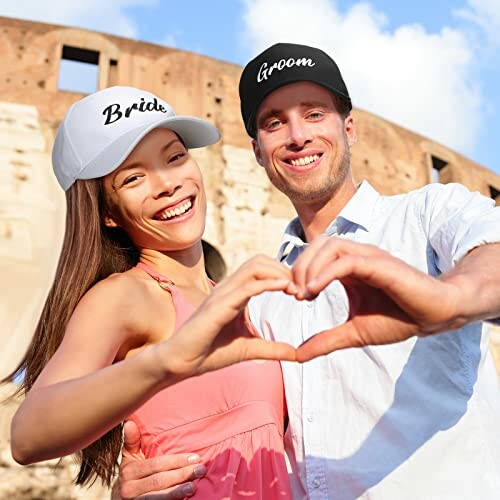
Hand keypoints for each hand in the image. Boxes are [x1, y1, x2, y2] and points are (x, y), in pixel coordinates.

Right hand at [112, 421, 205, 498]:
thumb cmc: (130, 475)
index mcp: (129, 471)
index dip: (176, 461)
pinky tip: (184, 499)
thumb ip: (131, 441)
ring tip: (193, 486)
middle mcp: (129, 488)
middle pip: (159, 480)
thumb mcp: (128, 458)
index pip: (156, 464)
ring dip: (178, 492)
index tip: (195, 457)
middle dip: (182, 475)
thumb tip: (129, 422)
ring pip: (158, 497)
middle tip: (200, 469)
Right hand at [156, 255, 296, 378]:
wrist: (181, 363)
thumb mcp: (249, 349)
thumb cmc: (209, 353)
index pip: (262, 270)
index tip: (301, 292)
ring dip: (278, 274)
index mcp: (234, 294)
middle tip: (301, 289)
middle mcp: (228, 288)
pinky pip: (247, 286)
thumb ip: (272, 348)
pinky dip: (268, 284)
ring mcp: (223, 293)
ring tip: (295, 290)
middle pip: (260, 261)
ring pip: (255, 267)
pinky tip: (284, 290)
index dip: (283, 275)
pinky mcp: (219, 304)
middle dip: (283, 270)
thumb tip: (297, 354)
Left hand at [291, 236, 462, 361]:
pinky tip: (315, 290)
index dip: (297, 272)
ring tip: (305, 294)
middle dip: (299, 267)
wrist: (434, 316)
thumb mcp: (354, 333)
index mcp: (348, 268)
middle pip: (317, 245)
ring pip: (330, 246)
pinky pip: (347, 260)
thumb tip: (298, 356)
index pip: (314, 256)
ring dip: (310, 267)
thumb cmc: (398, 319)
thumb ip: (326, 340)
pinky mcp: (380, 264)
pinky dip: (327, 272)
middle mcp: (357, 256)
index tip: (293, 297)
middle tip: (295, 295)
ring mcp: (369, 257)